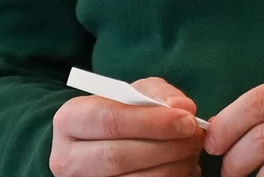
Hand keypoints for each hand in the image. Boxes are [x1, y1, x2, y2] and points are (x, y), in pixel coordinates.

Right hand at [51, 76, 205, 176]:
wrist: (99, 145)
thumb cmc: (119, 115)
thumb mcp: (132, 95)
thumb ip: (158, 94)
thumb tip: (183, 108)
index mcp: (69, 121)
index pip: (109, 121)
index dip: (151, 122)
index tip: (187, 120)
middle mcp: (68, 158)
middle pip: (118, 156)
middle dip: (166, 147)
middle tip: (196, 137)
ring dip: (172, 168)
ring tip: (191, 152)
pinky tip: (183, 169)